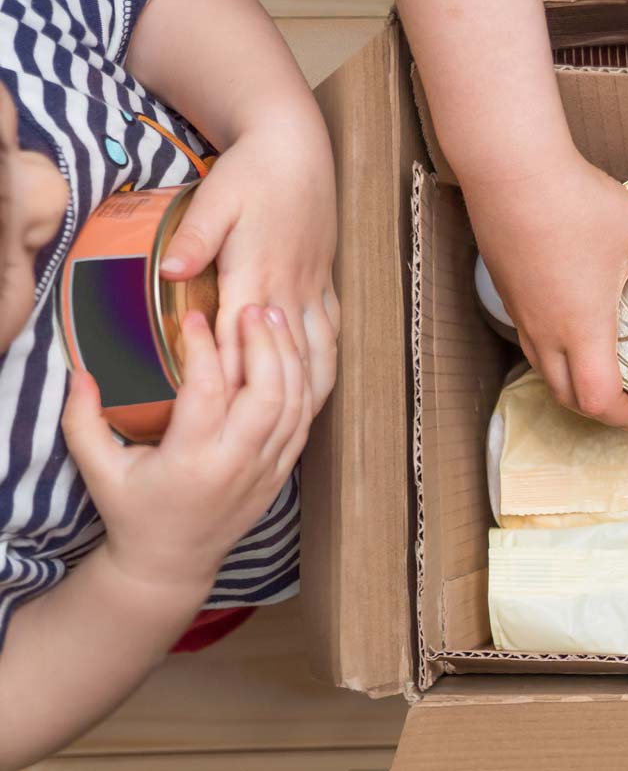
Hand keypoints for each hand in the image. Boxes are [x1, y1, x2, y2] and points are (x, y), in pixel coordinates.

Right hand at [61, 305, 311, 592]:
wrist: (171, 564)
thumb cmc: (133, 512)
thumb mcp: (99, 470)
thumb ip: (83, 421)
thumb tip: (81, 371)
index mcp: (191, 462)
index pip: (206, 393)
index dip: (203, 349)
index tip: (193, 316)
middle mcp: (236, 465)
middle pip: (267, 395)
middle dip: (264, 345)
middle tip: (251, 307)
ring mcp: (266, 470)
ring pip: (294, 405)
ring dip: (289, 358)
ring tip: (275, 318)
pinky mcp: (282, 473)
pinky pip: (303, 422)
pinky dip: (302, 384)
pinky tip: (292, 354)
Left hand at [157, 121, 338, 411]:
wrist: (297, 147)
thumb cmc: (252, 172)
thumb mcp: (215, 198)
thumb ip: (194, 238)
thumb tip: (168, 270)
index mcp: (259, 274)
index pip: (244, 341)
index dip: (233, 381)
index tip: (219, 417)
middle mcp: (290, 290)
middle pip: (285, 360)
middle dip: (272, 403)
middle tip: (255, 442)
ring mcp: (313, 288)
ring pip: (319, 354)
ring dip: (306, 393)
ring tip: (289, 430)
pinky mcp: (325, 282)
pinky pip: (332, 335)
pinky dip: (326, 366)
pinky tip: (317, 387)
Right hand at [466, 152, 627, 427]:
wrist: (507, 168)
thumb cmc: (570, 203)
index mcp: (581, 327)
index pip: (598, 400)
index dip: (627, 416)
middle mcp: (546, 331)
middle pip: (568, 397)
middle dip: (602, 408)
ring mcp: (522, 314)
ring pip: (544, 372)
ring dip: (576, 381)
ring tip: (609, 365)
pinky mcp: (510, 293)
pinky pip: (531, 341)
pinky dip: (557, 350)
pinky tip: (577, 321)